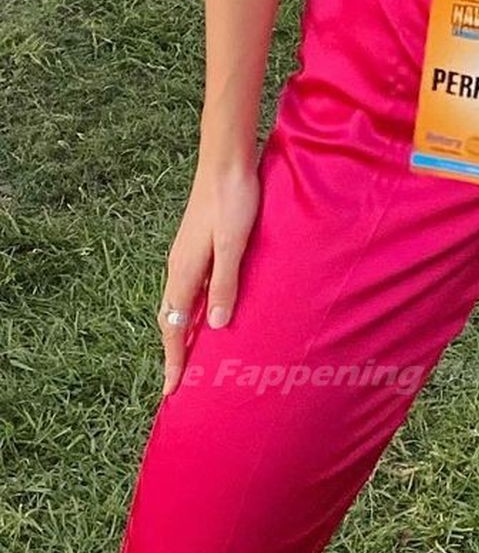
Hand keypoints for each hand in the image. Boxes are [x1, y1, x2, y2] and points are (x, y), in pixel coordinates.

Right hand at [160, 156, 260, 395]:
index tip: (172, 390)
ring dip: (181, 331)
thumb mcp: (234, 244)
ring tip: (192, 355)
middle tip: (179, 381)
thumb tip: (213, 327)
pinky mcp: (197, 245)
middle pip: (171, 319)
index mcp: (185, 271)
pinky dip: (191, 309)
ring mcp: (186, 255)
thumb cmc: (234, 200)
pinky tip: (206, 311)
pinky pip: (189, 288)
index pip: (174, 327)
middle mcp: (179, 266)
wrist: (227, 162)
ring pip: (179, 303)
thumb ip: (225, 283)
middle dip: (174, 351)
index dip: (174, 359)